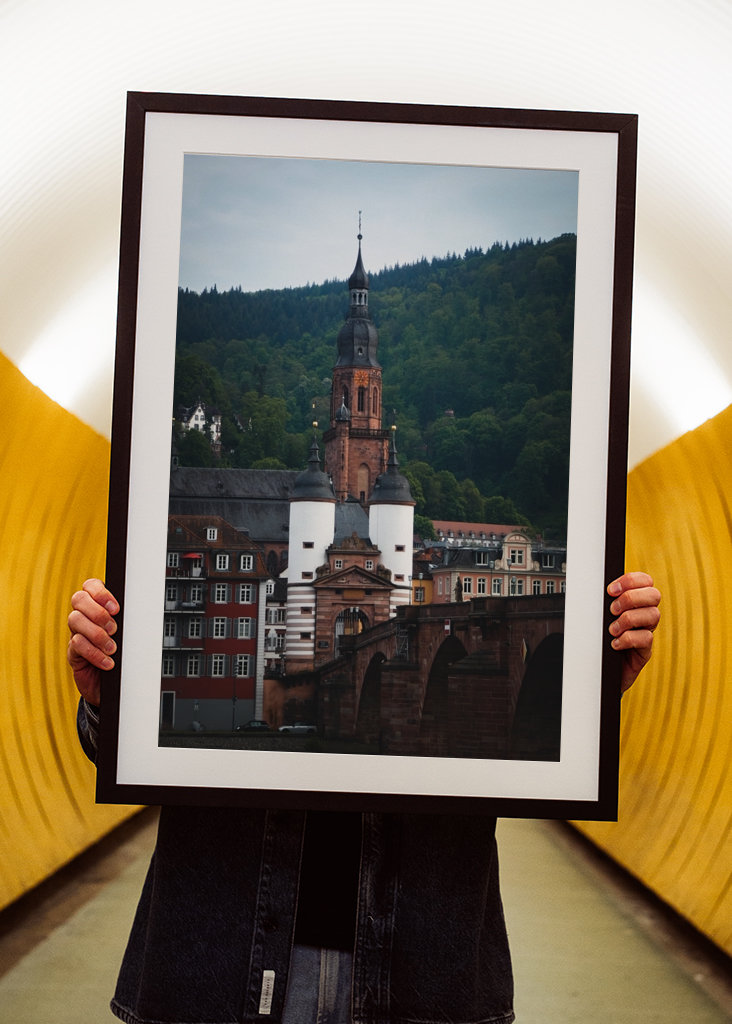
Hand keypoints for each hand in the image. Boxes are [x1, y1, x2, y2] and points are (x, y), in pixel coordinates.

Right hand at [67, 579, 119, 704]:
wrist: (115, 684)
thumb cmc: (124, 654)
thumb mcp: (128, 634)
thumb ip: (128, 620)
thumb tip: (139, 609)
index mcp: (98, 605)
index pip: (90, 586)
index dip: (100, 593)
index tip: (116, 608)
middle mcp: (85, 616)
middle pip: (79, 599)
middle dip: (98, 612)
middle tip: (114, 628)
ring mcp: (76, 633)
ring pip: (75, 620)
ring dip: (97, 634)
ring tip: (112, 648)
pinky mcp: (73, 652)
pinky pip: (77, 644)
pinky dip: (94, 653)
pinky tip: (107, 662)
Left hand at [607, 571, 660, 692]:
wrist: (599, 670)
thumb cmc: (599, 640)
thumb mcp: (600, 617)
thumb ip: (604, 602)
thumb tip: (592, 587)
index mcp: (635, 602)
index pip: (645, 581)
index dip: (631, 580)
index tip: (611, 590)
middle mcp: (644, 615)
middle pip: (654, 595)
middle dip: (630, 598)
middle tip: (612, 610)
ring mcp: (646, 632)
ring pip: (653, 615)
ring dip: (628, 619)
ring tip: (612, 629)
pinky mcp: (644, 651)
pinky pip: (646, 638)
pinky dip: (628, 639)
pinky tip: (615, 643)